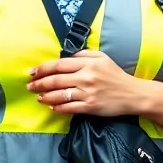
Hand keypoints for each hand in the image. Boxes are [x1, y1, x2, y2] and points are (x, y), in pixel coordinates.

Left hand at [28, 50, 143, 116]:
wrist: (133, 94)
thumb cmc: (116, 75)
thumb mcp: (103, 58)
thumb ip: (85, 55)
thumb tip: (67, 56)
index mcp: (89, 64)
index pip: (59, 65)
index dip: (43, 68)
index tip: (32, 72)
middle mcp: (86, 77)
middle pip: (55, 80)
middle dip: (39, 83)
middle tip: (29, 86)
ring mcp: (87, 93)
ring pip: (58, 95)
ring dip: (44, 96)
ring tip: (38, 97)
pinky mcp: (89, 106)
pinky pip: (67, 107)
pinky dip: (56, 107)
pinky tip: (51, 106)